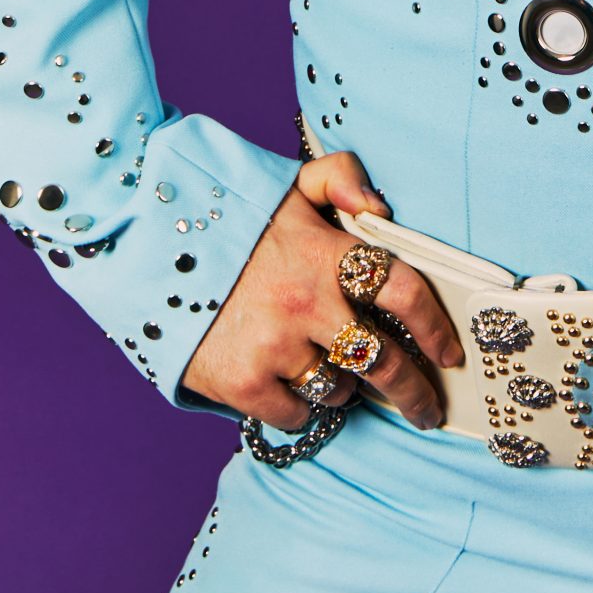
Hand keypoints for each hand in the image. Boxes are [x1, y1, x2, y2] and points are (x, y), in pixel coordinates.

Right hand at [180, 150, 465, 431]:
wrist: (142, 249)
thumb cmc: (227, 223)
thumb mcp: (286, 187)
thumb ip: (340, 178)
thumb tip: (380, 206)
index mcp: (326, 252)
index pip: (405, 291)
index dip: (436, 327)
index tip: (450, 353)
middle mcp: (307, 301)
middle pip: (385, 361)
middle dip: (414, 392)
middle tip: (426, 409)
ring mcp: (275, 345)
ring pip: (339, 390)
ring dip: (344, 388)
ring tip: (331, 373)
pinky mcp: (243, 382)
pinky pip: (295, 414)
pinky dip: (298, 407)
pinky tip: (289, 386)